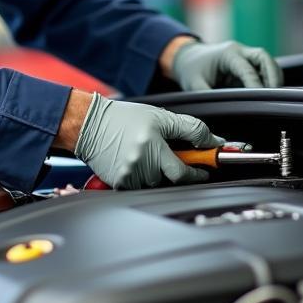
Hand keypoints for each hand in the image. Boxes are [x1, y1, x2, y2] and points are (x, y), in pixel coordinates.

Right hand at [74, 94, 224, 189]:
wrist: (91, 124)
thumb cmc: (124, 118)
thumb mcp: (160, 116)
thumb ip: (189, 129)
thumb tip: (212, 140)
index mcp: (153, 144)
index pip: (182, 171)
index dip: (196, 172)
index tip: (204, 170)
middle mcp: (141, 162)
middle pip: (170, 177)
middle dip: (175, 168)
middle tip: (170, 155)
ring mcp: (130, 175)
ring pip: (155, 182)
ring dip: (158, 172)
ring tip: (147, 153)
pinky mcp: (119, 182)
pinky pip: (140, 186)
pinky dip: (143, 176)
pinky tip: (136, 160)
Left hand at [172, 39, 282, 90]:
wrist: (187, 57)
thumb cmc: (191, 69)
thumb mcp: (194, 85)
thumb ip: (208, 98)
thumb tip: (220, 114)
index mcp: (228, 54)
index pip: (248, 69)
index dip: (256, 85)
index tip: (261, 100)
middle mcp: (239, 51)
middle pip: (264, 58)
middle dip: (273, 76)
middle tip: (275, 96)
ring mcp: (244, 55)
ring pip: (267, 62)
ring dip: (273, 77)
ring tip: (274, 97)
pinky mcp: (246, 63)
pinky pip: (263, 68)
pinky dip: (268, 79)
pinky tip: (267, 94)